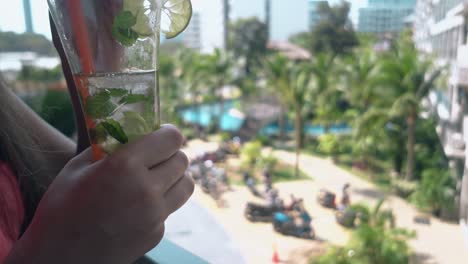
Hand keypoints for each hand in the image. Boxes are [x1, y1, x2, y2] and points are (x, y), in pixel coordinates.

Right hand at [6, 125, 192, 263]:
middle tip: (154, 156)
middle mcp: (146, 190)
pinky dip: (160, 202)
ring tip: (154, 178)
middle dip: (171, 154)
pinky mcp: (157, 234)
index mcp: (125, 166)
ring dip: (174, 177)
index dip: (167, 133)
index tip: (159, 133)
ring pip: (186, 185)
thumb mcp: (77, 168)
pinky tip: (137, 206)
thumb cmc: (61, 209)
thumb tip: (129, 133)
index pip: (171, 138)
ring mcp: (155, 215)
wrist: (59, 258)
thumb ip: (108, 148)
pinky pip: (169, 208)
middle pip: (182, 160)